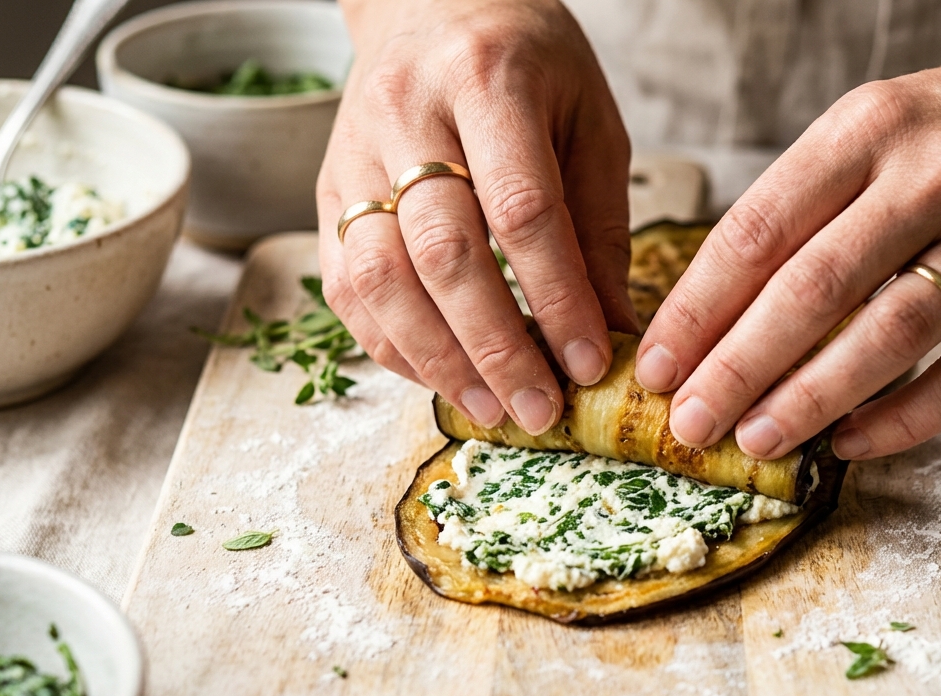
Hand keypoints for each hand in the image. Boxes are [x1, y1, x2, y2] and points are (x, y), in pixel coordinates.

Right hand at [317, 0, 636, 434]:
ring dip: (437, 358)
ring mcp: (353, 154)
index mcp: (489, 80)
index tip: (589, 363)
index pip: (522, 209)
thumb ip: (599, 227)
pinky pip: (345, 284)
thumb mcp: (588, 122)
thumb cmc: (527, 62)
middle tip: (539, 409)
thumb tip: (614, 334)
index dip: (556, 297)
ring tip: (492, 408)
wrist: (431, 4)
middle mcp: (406, 114)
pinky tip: (441, 377)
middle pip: (442, 251)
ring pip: (379, 275)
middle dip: (495, 344)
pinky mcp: (326, 191)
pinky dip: (392, 344)